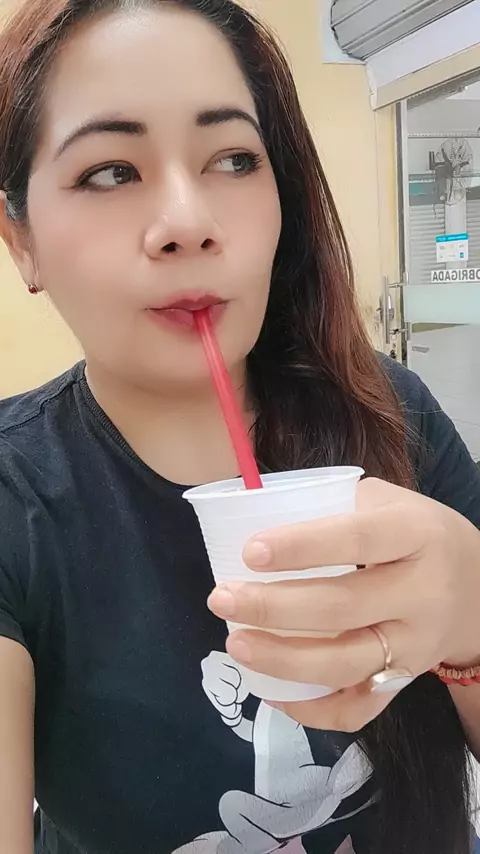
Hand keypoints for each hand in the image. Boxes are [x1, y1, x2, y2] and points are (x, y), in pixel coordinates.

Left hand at [207, 478, 479, 731]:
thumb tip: (255, 513)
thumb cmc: (417, 535)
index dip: (301, 547)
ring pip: (345, 664)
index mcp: (415, 535)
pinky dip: (312, 710)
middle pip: (341, 608)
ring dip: (282, 660)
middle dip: (272, 607)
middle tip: (221, 599)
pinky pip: (358, 709)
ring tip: (235, 643)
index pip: (356, 539)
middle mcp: (421, 593)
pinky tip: (272, 692)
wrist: (478, 590)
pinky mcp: (406, 683)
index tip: (250, 552)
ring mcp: (415, 646)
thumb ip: (335, 505)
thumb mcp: (390, 503)